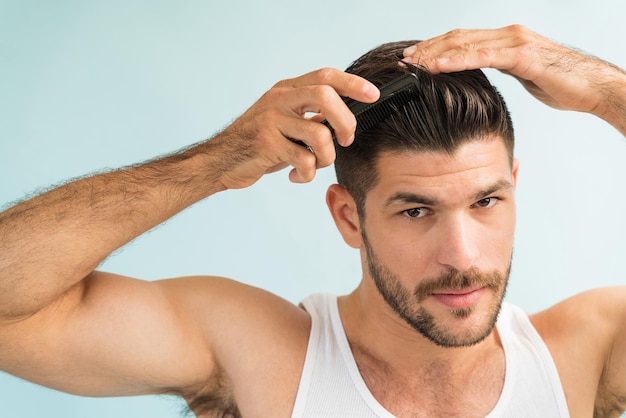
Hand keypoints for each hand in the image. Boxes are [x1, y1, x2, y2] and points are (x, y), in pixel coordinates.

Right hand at [213, 68, 378, 188]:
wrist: (221, 161)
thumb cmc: (258, 143)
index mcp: (287, 90)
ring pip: (319, 135)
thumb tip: (347, 119)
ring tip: (314, 165)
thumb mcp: (285, 122)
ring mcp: (271, 120)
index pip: (325, 75)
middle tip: (346, 140)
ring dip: (326, 157)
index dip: (353, 83)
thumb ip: (310, 116)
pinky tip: (296, 175)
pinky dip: (306, 175)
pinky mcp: (265, 144)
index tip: (373, 95)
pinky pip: (304, 161)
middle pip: (325, 96)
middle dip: (345, 122)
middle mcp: (279, 99)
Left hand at [402, 25, 625, 117]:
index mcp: (504, 40)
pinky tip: (439, 66)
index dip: (434, 47)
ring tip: (413, 62)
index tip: (412, 57)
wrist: (592, 87)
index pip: (461, 40)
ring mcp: (514, 43)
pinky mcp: (522, 56)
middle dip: (428, 48)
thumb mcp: (522, 75)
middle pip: (458, 37)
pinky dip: (459, 60)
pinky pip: (484, 56)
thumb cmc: (560, 83)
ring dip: (435, 53)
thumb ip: (500, 69)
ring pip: (466, 43)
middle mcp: (507, 36)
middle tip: (403, 59)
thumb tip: (481, 75)